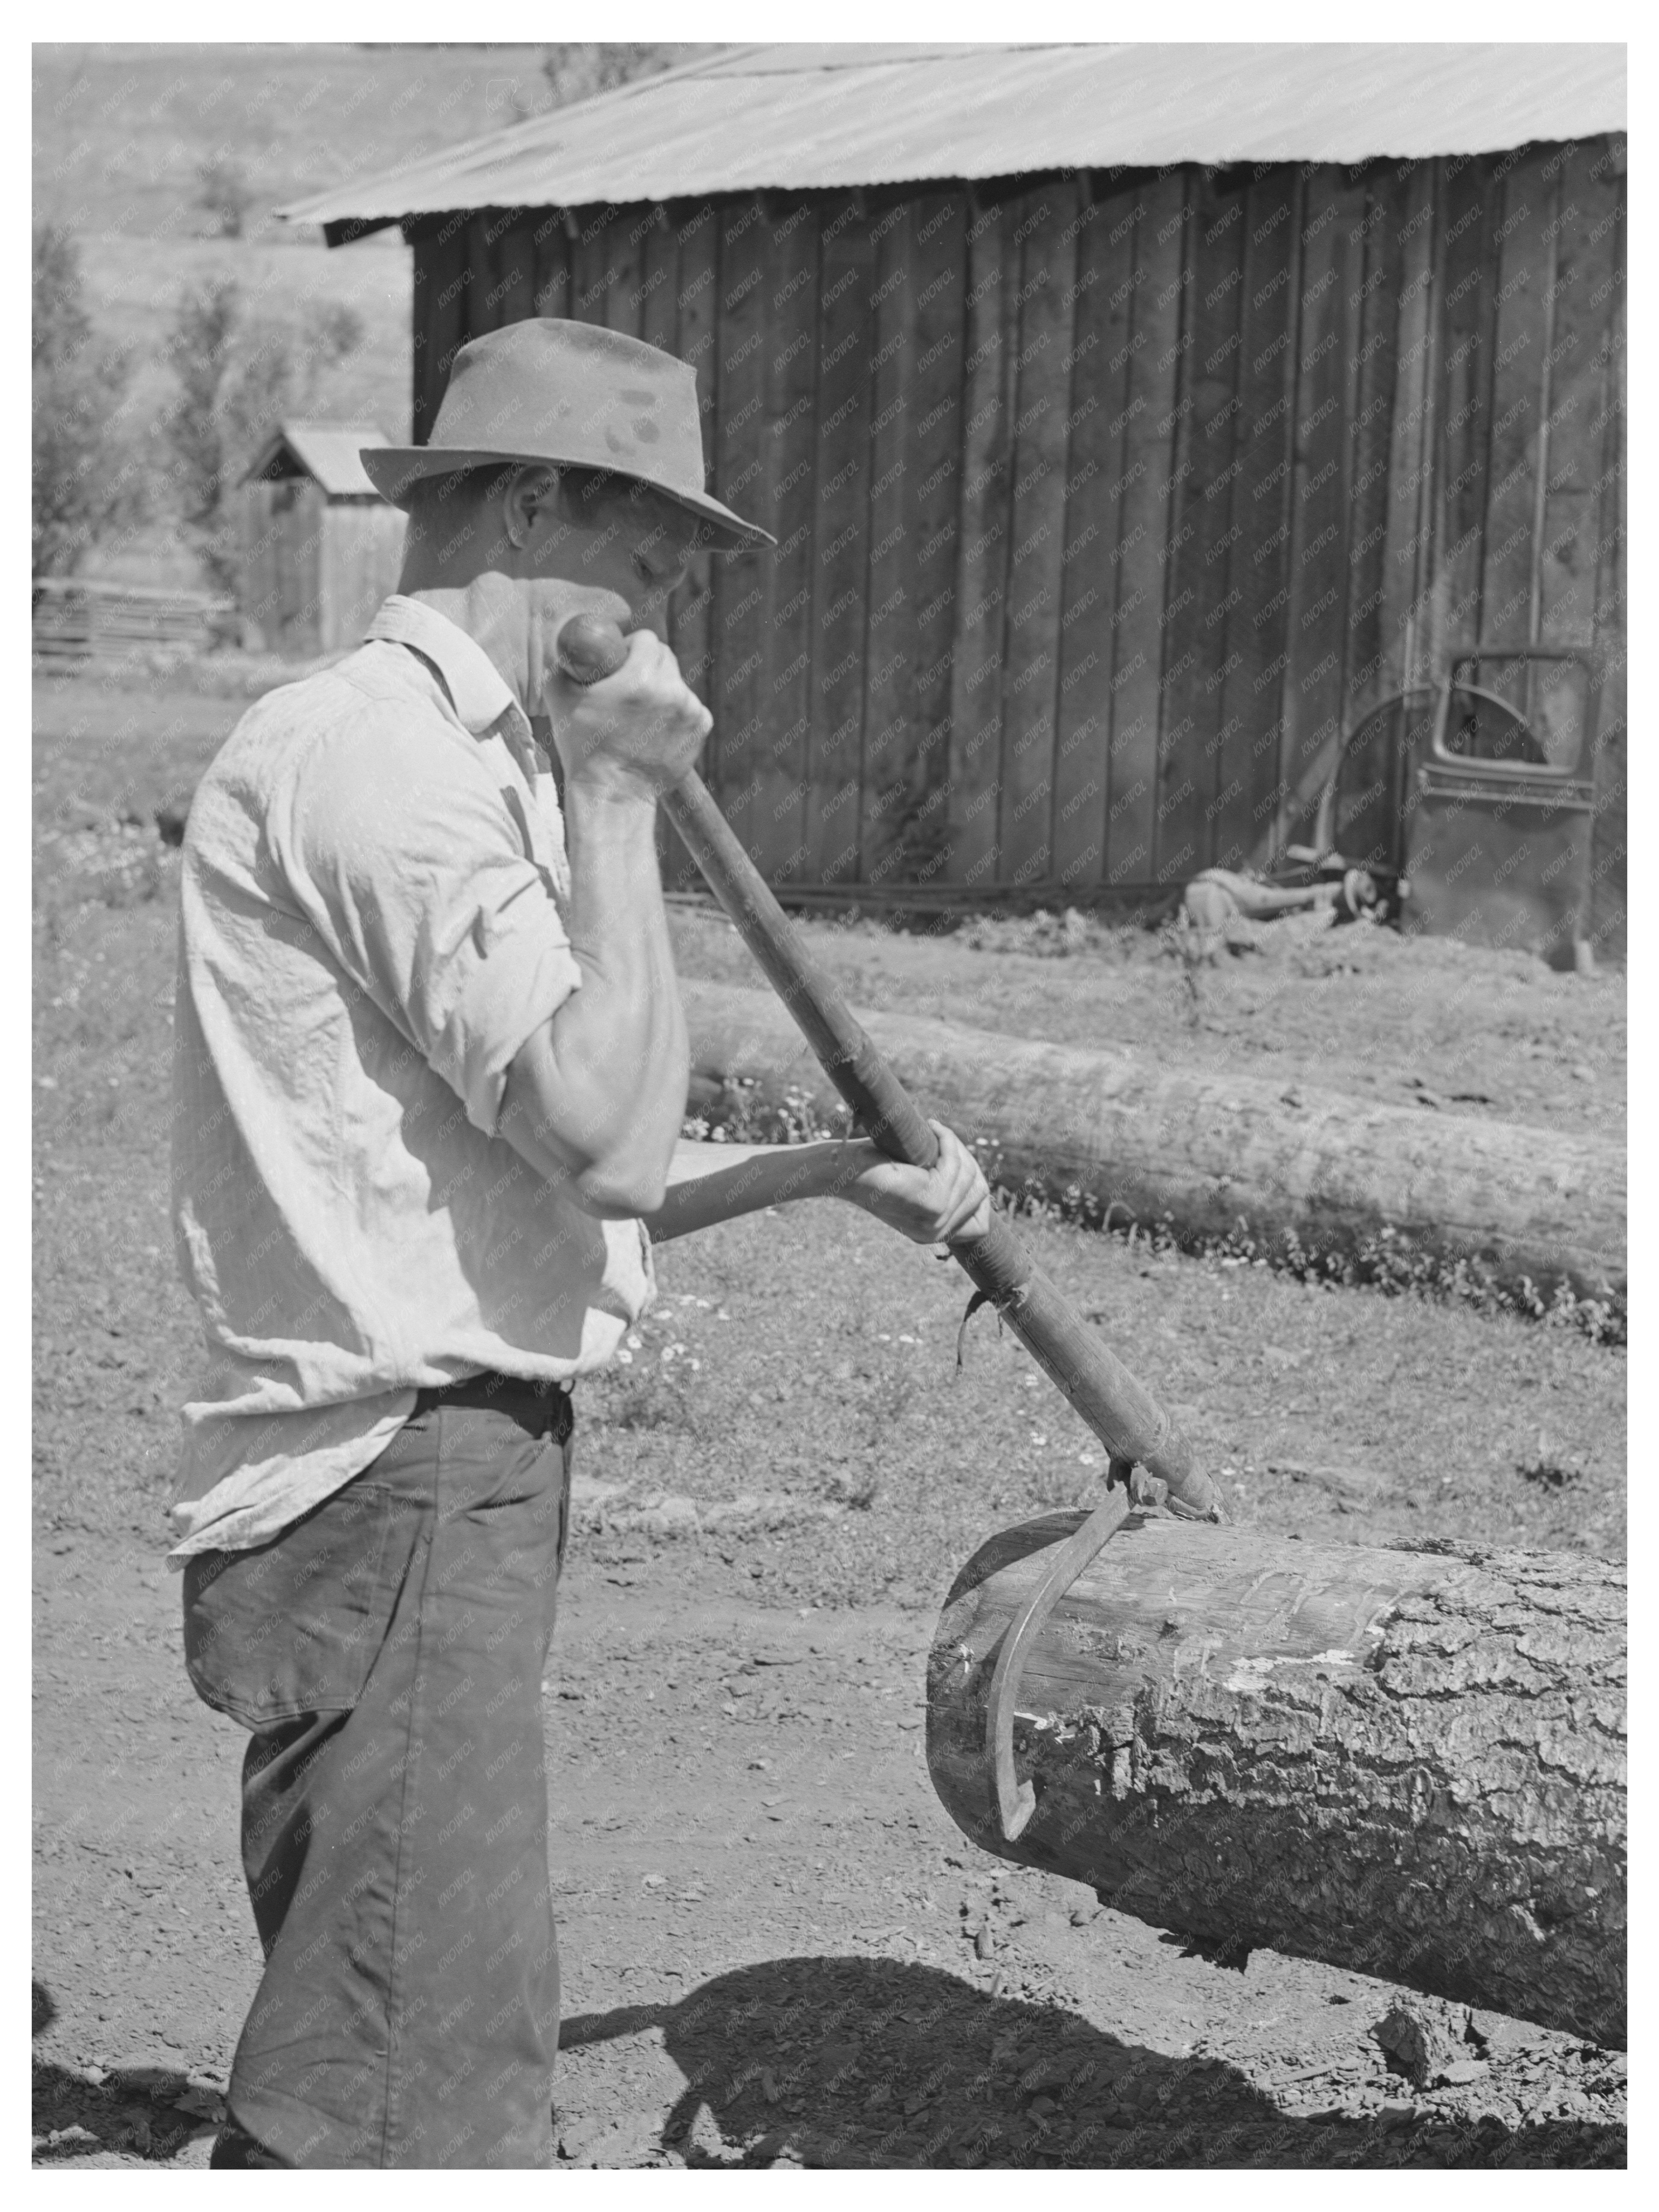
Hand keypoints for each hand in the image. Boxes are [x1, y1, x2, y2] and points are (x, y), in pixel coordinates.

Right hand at [550, 628, 711, 799]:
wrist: (613, 795)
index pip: (646, 640)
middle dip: (646, 665)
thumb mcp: (559, 698)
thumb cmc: (582, 748)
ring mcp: (691, 711)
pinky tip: (654, 730)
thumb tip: (574, 647)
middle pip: (665, 657)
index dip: (629, 647)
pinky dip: (675, 711)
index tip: (619, 663)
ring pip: (677, 682)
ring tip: (639, 716)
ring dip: (661, 690)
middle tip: (628, 687)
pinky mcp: (701, 729)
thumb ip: (568, 663)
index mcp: (640, 679)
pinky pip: (689, 705)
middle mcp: (672, 692)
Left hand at [836, 1120, 991, 1245]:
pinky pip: (955, 1165)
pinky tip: (932, 1128)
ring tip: (935, 1131)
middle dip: (966, 1160)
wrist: (842, 1169)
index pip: (980, 1223)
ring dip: (955, 1147)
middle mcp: (936, 1234)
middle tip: (943, 1139)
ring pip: (970, 1177)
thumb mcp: (917, 1187)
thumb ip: (945, 1192)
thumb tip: (977, 1181)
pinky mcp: (933, 1203)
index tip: (960, 1160)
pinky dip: (948, 1141)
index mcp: (933, 1236)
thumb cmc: (874, 1169)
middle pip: (978, 1194)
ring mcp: (935, 1221)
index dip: (976, 1188)